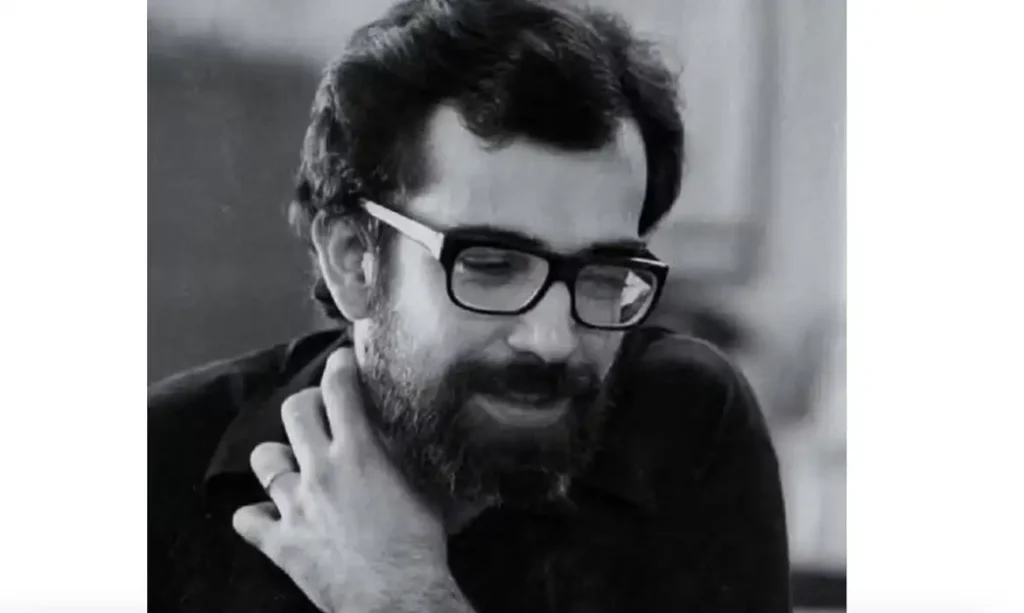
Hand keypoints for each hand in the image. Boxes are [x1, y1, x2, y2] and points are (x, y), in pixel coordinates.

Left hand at [232, 348, 450, 612]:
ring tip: (294, 466)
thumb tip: (424, 436)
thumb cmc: (419, 545)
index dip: (339, 365)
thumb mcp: (423, 489)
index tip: (342, 360)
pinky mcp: (280, 541)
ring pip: (265, 459)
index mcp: (358, 452)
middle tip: (321, 413)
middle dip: (308, 404)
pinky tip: (271, 517)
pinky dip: (257, 516)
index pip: (338, 388)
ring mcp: (295, 505)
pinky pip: (248, 519)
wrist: (396, 598)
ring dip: (279, 459)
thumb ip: (409, 457)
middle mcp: (320, 470)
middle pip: (295, 411)